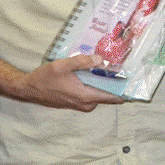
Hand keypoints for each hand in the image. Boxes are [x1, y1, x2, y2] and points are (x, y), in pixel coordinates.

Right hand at [10, 53, 124, 111]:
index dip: (126, 89)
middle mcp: (87, 104)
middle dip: (114, 80)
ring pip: (99, 92)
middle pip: (108, 93)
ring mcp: (82, 104)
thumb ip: (82, 62)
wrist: (29, 90)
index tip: (135, 80)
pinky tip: (92, 70)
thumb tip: (100, 60)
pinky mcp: (77, 102)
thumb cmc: (44, 78)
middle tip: (119, 63)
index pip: (114, 97)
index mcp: (86, 96)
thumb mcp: (62, 66)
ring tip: (105, 64)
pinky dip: (94, 83)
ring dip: (103, 81)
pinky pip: (92, 92)